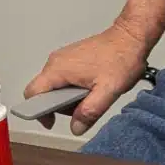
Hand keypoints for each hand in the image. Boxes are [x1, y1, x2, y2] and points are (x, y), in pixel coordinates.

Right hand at [23, 21, 148, 134]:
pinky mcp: (72, 57)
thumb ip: (90, 111)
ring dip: (69, 96)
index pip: (32, 94)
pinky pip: (65, 78)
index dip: (38, 112)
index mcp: (58, 69)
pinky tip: (93, 86)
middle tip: (83, 107)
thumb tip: (75, 127)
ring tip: (93, 94)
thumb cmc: (122, 57)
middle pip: (44, 92)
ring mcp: (64, 58)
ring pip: (55, 86)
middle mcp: (56, 62)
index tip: (52, 122)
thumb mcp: (108, 90)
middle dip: (60, 105)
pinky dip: (75, 87)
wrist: (131, 36)